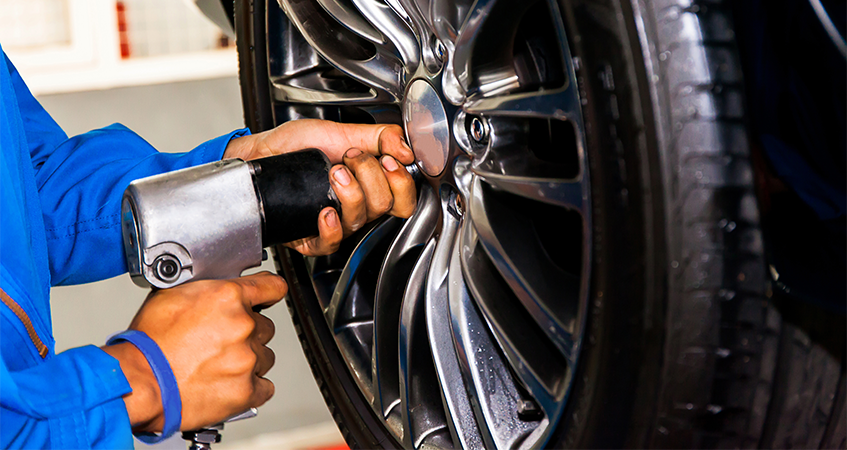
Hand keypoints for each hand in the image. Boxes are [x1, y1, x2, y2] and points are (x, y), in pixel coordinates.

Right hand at [102, 272, 285, 431]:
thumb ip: (206, 290)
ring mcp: (247, 359)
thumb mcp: (172, 296)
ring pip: (264, 357)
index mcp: (228, 297)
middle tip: (220, 343)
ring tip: (218, 366)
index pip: (271, 287)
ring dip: (248, 361)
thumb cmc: (147, 343)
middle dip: (247, 334)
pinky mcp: (246, 390)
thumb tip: (217, 290)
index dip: (269, 293)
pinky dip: (250, 388)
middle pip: (264, 327)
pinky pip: (264, 387)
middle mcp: (243, 325)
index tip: (268, 298)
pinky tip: (228, 384)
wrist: (137, 382)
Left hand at [223, 119, 416, 255]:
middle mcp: (357, 206)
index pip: (404, 200)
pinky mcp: (313, 237)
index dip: (400, 183)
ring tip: (332, 172)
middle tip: (350, 158)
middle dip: (369, 176)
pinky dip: (330, 227)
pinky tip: (323, 211)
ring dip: (349, 192)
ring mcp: (337, 222)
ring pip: (360, 220)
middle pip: (384, 206)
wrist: (263, 154)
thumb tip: (407, 151)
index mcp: (371, 185)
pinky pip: (332, 243)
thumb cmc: (298, 145)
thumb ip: (381, 136)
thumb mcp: (343, 131)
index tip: (387, 160)